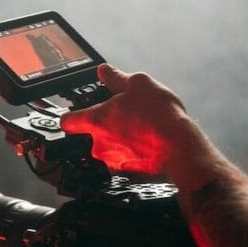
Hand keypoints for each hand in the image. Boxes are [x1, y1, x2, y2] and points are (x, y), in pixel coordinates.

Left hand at [60, 64, 192, 173]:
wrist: (180, 149)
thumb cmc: (159, 117)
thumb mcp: (139, 84)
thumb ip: (116, 78)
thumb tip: (104, 71)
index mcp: (96, 121)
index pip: (67, 121)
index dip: (71, 116)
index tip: (76, 114)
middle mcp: (99, 145)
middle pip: (93, 134)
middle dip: (107, 126)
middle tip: (127, 116)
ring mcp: (113, 162)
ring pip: (111, 148)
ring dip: (121, 140)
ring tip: (142, 130)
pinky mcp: (128, 175)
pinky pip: (126, 161)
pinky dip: (134, 154)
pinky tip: (149, 144)